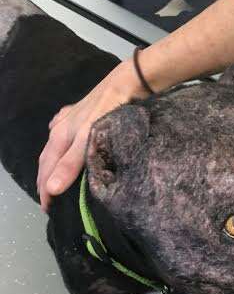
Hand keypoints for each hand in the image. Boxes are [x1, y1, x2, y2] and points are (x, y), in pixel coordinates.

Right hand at [38, 60, 146, 211]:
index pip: (47, 170)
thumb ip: (71, 163)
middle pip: (48, 160)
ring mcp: (70, 120)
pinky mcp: (82, 115)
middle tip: (53, 203)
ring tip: (58, 183)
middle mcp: (60, 129)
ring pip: (56, 149)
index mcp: (59, 136)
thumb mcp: (87, 138)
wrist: (128, 82)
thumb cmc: (108, 110)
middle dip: (47, 182)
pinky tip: (67, 149)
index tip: (50, 211)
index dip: (46, 192)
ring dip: (54, 167)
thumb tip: (51, 189)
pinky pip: (66, 134)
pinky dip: (63, 147)